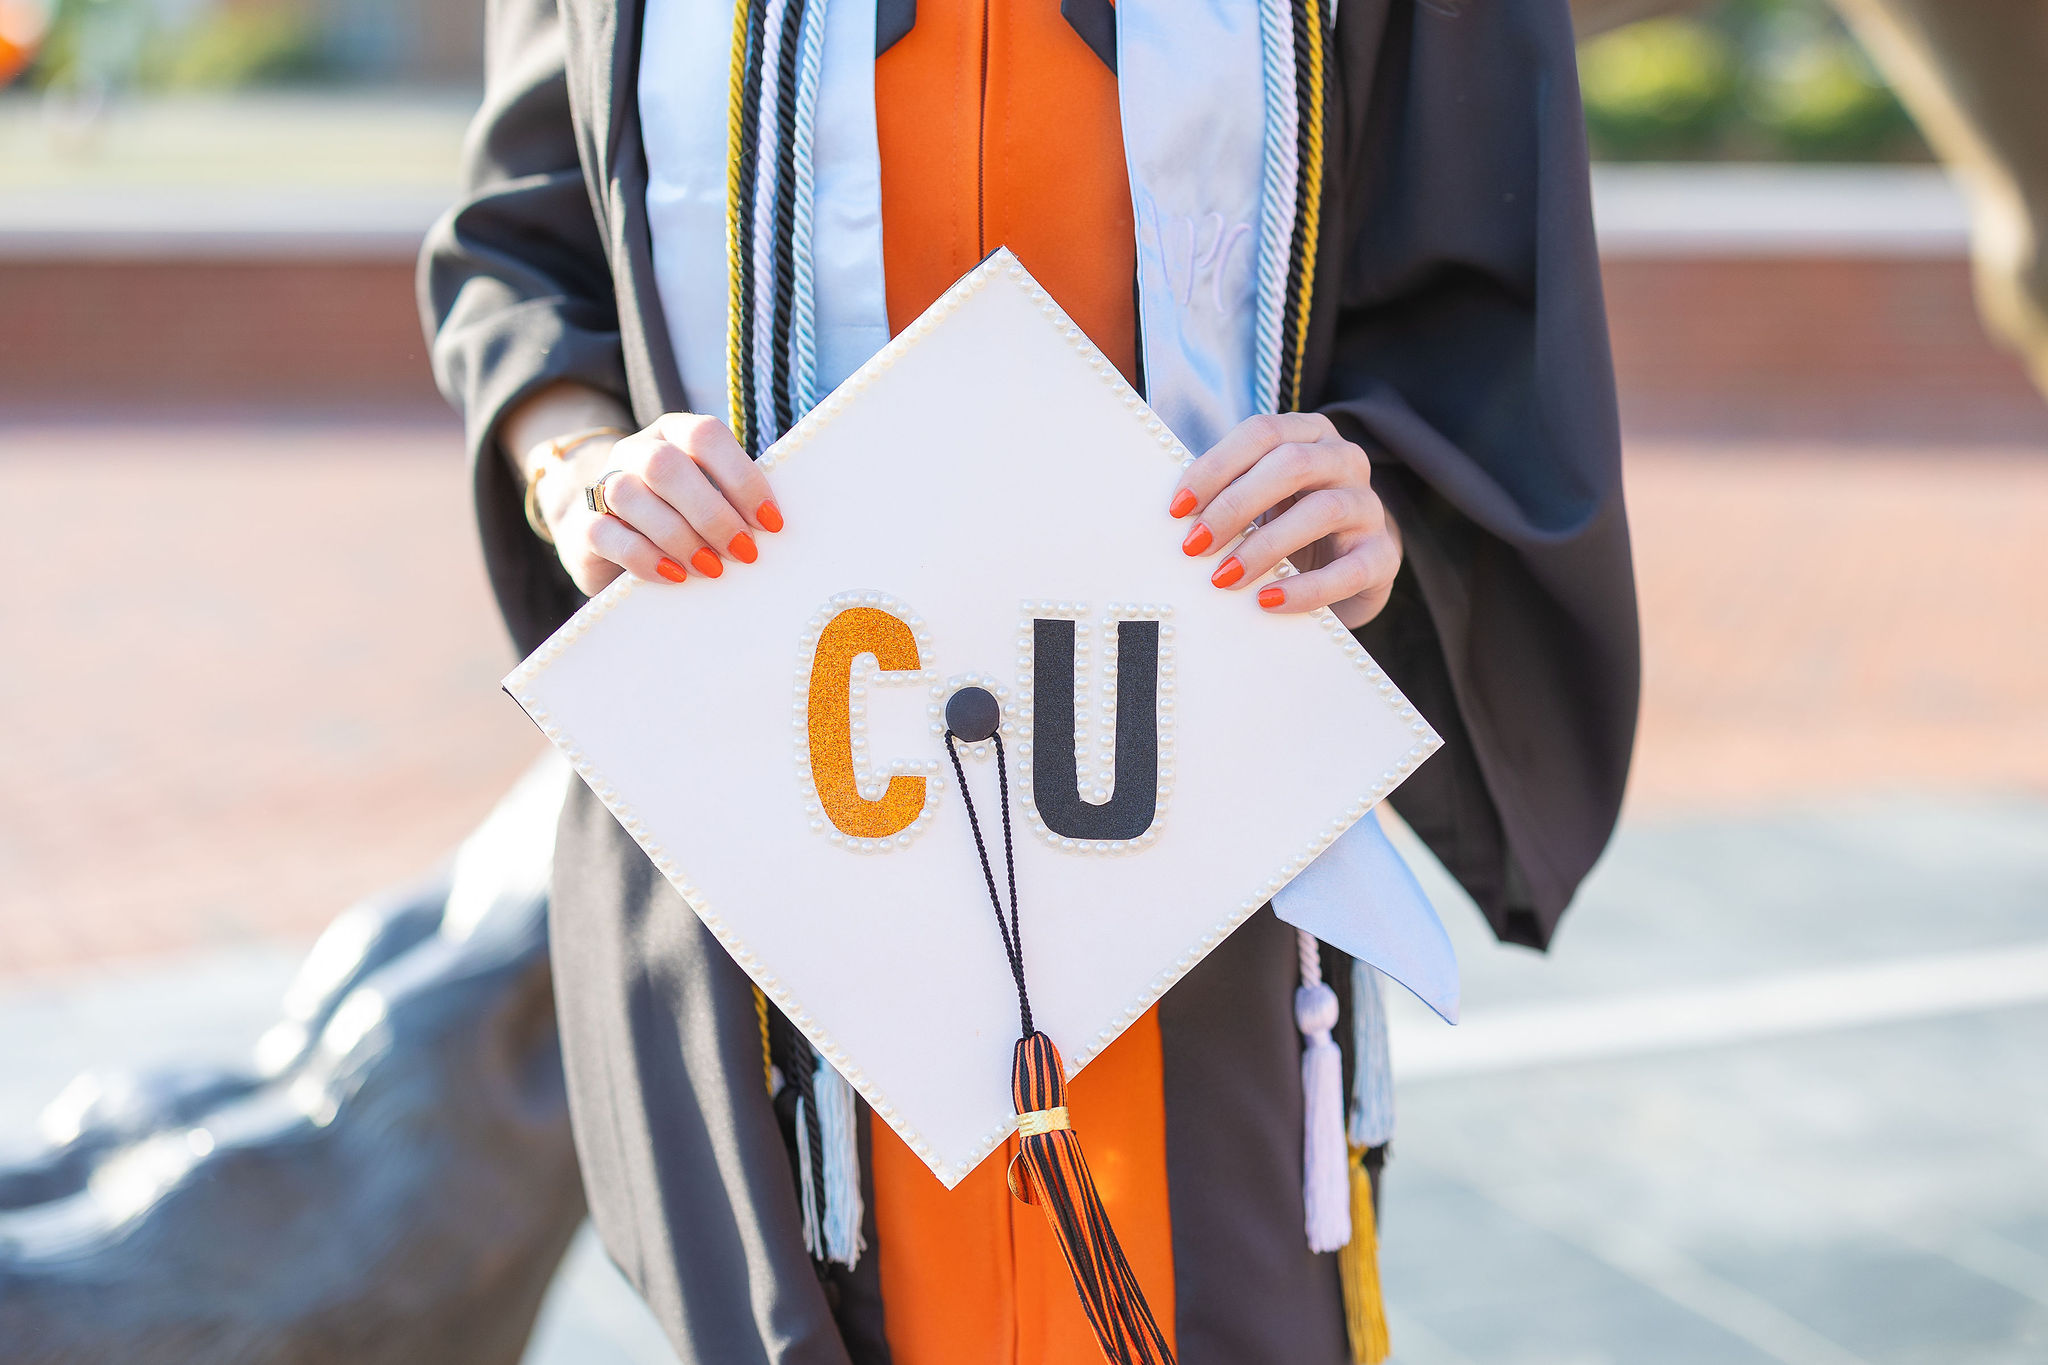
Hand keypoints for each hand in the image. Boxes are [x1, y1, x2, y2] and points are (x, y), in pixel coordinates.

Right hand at [534, 413, 783, 595]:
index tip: (771, 522)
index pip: (706, 435)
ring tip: (711, 568)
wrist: (613, 535)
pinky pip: (605, 533)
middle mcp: (636, 451)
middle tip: (744, 551)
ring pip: (629, 495)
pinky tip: (675, 575)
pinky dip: (645, 558)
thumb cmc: (682, 516)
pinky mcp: (584, 527)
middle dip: (711, 513)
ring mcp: (604, 484)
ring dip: (678, 536)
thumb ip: (735, 499)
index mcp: (674, 433)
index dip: (741, 477)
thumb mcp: (710, 498)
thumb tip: (773, 527)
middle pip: (666, 466)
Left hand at [1167, 412, 1401, 628]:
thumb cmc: (1291, 524)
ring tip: (1224, 578)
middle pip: (1291, 464)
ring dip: (1264, 546)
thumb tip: (1177, 511)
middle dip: (1234, 506)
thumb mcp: (1262, 497)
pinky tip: (1269, 601)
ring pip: (1322, 512)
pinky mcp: (1382, 555)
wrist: (1350, 567)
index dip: (1215, 467)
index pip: (1262, 432)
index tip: (1178, 509)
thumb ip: (1229, 491)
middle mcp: (1345, 460)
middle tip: (1194, 546)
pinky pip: (1349, 570)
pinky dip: (1305, 588)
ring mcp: (1369, 506)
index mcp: (1310, 434)